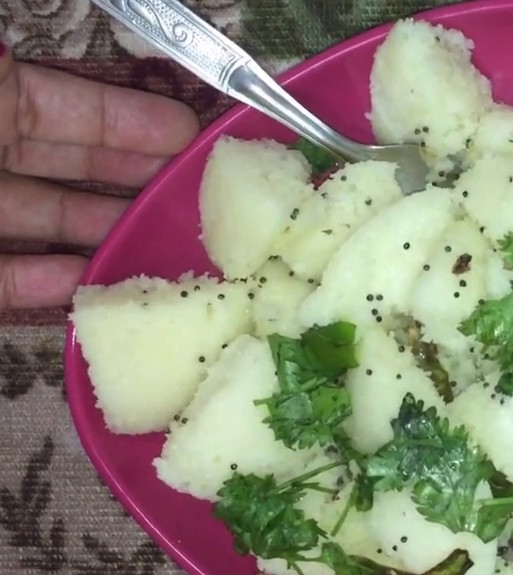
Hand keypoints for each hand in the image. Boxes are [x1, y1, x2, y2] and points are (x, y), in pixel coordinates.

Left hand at [0, 44, 198, 309]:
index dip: (132, 122)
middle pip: (72, 168)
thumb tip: (27, 59)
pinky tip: (92, 286)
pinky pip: (7, 280)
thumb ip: (7, 79)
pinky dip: (48, 285)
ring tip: (166, 250)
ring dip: (105, 238)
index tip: (191, 138)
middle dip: (137, 182)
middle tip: (201, 201)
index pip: (70, 110)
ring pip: (49, 225)